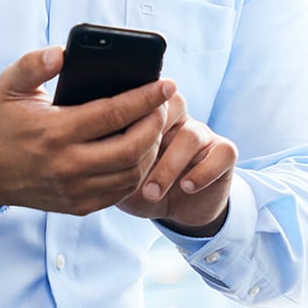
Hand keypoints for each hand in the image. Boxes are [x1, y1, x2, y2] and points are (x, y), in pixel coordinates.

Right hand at [0, 47, 176, 215]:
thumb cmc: (6, 121)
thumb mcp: (10, 86)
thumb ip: (34, 64)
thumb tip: (63, 53)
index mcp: (55, 132)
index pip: (113, 114)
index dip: (145, 98)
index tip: (167, 84)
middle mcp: (68, 165)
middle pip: (133, 147)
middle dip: (156, 124)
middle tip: (162, 105)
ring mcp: (75, 190)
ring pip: (133, 172)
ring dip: (152, 148)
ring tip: (153, 125)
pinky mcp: (80, 206)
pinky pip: (122, 191)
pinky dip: (138, 170)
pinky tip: (141, 150)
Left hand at [117, 86, 236, 233]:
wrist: (176, 210)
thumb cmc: (141, 185)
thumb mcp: (117, 173)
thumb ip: (104, 155)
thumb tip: (84, 146)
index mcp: (152, 115)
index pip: (146, 98)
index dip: (134, 115)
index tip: (117, 139)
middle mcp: (179, 118)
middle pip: (171, 109)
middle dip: (150, 142)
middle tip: (131, 170)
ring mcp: (203, 134)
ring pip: (192, 135)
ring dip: (170, 166)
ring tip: (152, 191)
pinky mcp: (223, 153)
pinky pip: (222, 153)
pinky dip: (203, 171)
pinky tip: (186, 187)